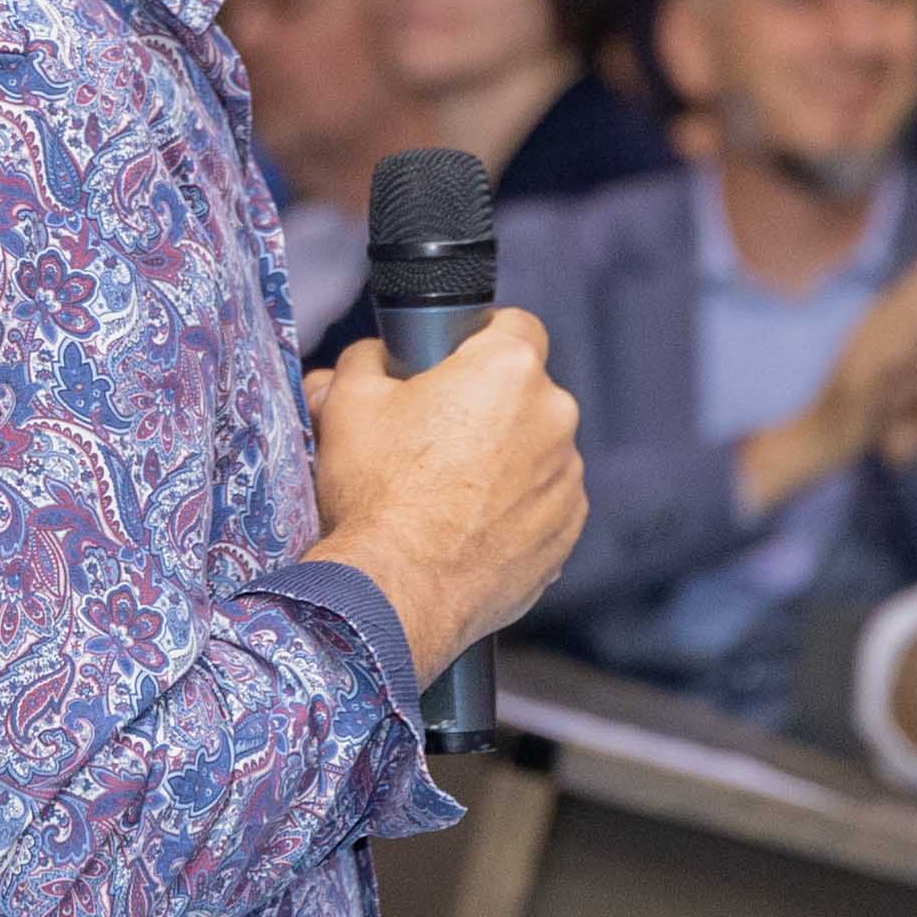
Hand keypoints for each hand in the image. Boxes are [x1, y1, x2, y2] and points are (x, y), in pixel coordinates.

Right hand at [304, 306, 585, 684]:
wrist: (397, 591)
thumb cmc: (376, 493)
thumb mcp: (350, 404)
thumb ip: (367, 360)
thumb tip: (375, 355)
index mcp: (509, 369)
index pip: (515, 325)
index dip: (481, 339)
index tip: (454, 363)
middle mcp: (554, 416)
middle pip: (525, 393)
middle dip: (489, 407)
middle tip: (436, 437)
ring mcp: (567, 478)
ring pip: (537, 451)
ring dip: (506, 461)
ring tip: (449, 493)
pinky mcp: (567, 531)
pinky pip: (543, 504)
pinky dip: (516, 511)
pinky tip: (469, 529)